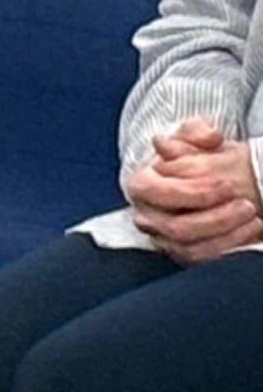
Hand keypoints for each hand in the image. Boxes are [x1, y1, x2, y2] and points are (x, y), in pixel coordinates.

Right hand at [124, 119, 262, 263]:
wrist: (194, 181)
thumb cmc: (190, 158)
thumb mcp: (192, 136)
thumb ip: (198, 131)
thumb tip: (208, 137)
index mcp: (140, 184)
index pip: (161, 193)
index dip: (195, 192)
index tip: (227, 185)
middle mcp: (145, 216)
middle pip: (178, 226)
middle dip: (217, 218)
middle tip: (246, 204)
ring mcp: (161, 239)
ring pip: (191, 248)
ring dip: (226, 235)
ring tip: (252, 218)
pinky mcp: (180, 254)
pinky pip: (203, 260)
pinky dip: (228, 248)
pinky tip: (249, 232)